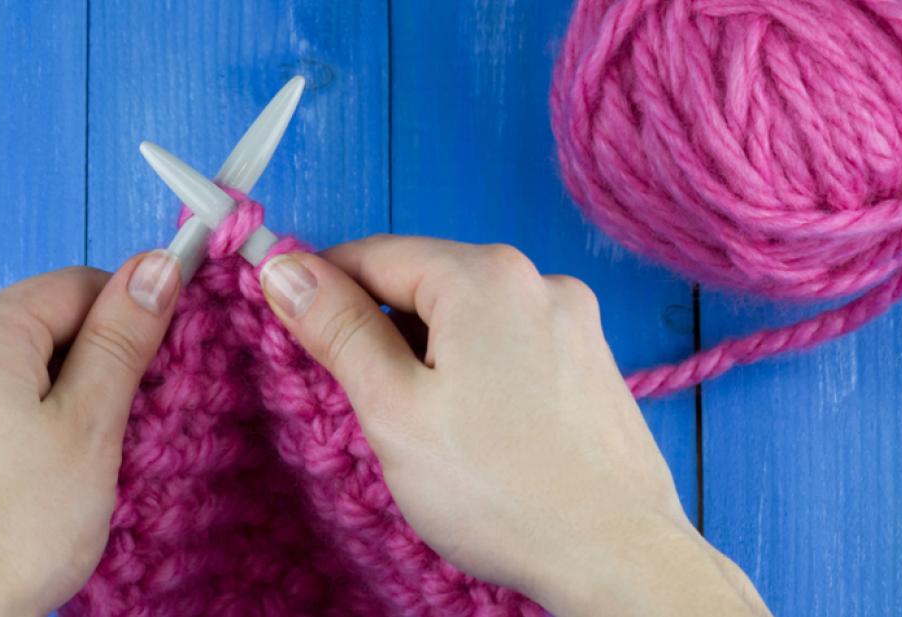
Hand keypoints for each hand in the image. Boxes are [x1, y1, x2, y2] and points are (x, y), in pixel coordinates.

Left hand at [0, 251, 181, 616]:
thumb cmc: (13, 528)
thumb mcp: (90, 423)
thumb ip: (123, 338)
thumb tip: (157, 266)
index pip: (79, 285)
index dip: (135, 313)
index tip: (170, 356)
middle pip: (48, 329)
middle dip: (101, 366)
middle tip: (136, 424)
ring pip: (22, 377)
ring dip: (68, 405)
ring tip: (92, 465)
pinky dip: (30, 435)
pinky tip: (48, 484)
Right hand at [257, 236, 769, 616]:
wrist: (617, 556)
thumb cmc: (503, 491)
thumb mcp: (394, 408)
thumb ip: (337, 330)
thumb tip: (285, 270)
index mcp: (485, 276)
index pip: (373, 254)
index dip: (320, 286)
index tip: (286, 323)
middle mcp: (539, 282)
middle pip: (425, 283)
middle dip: (379, 330)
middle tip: (357, 401)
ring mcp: (575, 323)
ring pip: (469, 319)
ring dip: (429, 356)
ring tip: (422, 431)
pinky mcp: (592, 365)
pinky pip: (512, 348)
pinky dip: (477, 375)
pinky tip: (474, 436)